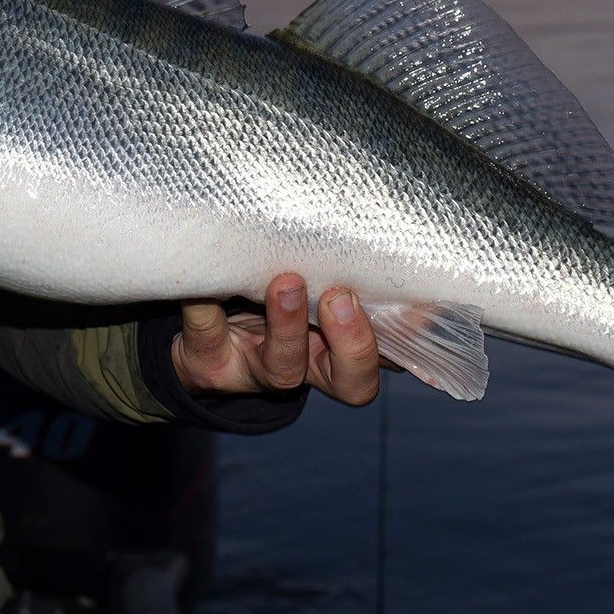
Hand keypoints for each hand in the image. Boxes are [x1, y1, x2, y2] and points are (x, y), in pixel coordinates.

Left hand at [171, 274, 395, 405]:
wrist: (196, 331)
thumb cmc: (264, 297)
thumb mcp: (305, 284)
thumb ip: (336, 268)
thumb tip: (385, 231)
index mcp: (335, 351)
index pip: (384, 360)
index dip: (404, 343)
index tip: (417, 306)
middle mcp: (304, 368)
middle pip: (349, 381)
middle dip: (353, 342)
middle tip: (342, 296)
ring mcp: (256, 370)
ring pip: (283, 368)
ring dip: (289, 325)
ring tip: (286, 282)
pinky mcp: (208, 361)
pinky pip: (209, 334)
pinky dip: (207, 306)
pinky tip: (208, 282)